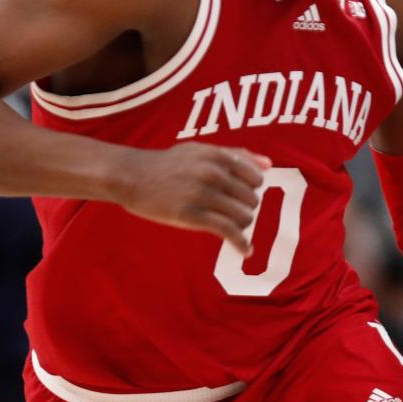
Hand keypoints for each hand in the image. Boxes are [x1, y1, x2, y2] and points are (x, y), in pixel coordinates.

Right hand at [112, 142, 270, 255]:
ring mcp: (203, 194)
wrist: (132, 177)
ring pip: (243, 216)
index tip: (242, 196)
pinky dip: (241, 243)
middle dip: (245, 207)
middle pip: (251, 199)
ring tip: (232, 226)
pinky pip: (228, 231)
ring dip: (242, 225)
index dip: (251, 190)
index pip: (255, 177)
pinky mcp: (192, 215)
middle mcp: (213, 173)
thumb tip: (269, 165)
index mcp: (217, 156)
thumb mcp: (201, 150)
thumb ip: (236, 155)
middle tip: (231, 211)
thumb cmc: (168, 164)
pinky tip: (246, 251)